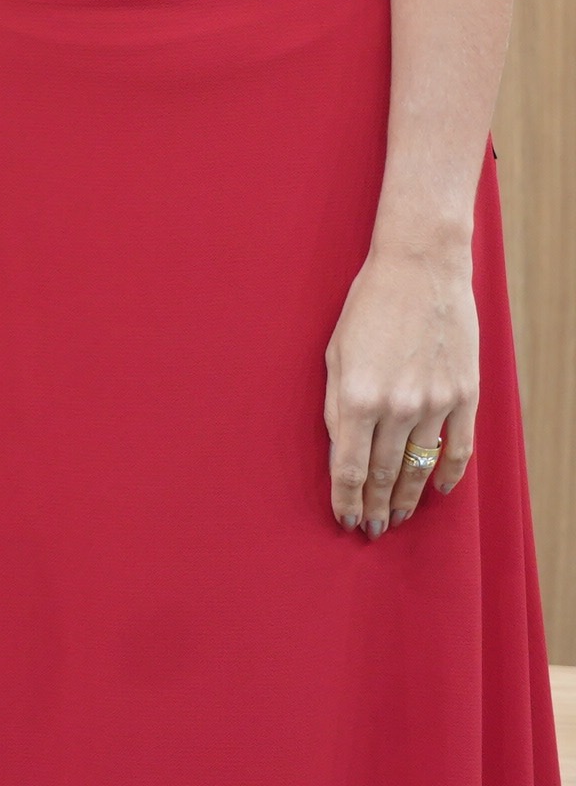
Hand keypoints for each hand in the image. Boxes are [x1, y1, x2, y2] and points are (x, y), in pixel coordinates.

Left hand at [328, 232, 479, 535]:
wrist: (420, 270)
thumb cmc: (367, 307)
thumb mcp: (334, 354)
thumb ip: (337, 404)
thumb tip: (342, 449)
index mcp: (357, 396)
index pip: (350, 468)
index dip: (346, 499)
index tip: (345, 520)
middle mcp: (398, 406)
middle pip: (385, 474)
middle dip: (376, 506)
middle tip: (371, 529)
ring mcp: (436, 403)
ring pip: (420, 467)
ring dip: (407, 498)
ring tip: (398, 518)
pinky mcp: (464, 395)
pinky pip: (458, 447)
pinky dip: (448, 474)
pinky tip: (438, 490)